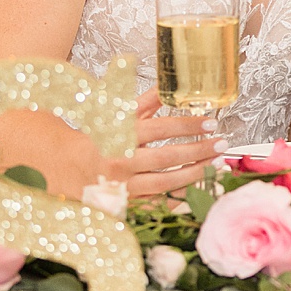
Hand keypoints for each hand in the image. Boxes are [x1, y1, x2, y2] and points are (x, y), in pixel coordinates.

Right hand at [97, 90, 229, 197]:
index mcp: (119, 135)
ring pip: (166, 183)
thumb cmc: (97, 137)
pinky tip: (201, 189)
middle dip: (198, 150)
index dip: (187, 125)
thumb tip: (170, 85)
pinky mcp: (126, 205)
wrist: (68, 166)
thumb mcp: (118, 115)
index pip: (159, 128)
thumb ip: (146, 101)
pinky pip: (158, 204)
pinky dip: (181, 198)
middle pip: (167, 157)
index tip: (210, 122)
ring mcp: (124, 187)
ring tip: (218, 165)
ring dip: (196, 174)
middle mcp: (121, 162)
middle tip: (222, 143)